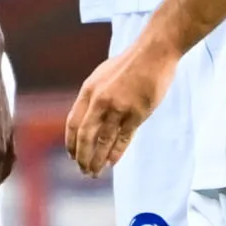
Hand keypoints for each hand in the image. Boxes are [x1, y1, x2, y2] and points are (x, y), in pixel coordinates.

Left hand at [65, 30, 175, 176]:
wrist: (153, 53)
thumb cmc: (129, 64)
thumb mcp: (102, 76)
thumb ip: (93, 96)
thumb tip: (87, 117)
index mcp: (89, 90)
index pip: (74, 123)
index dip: (71, 142)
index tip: (72, 156)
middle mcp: (100, 100)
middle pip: (86, 136)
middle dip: (82, 156)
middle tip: (83, 170)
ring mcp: (119, 107)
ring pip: (103, 141)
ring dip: (97, 159)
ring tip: (94, 172)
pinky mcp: (137, 113)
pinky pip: (123, 139)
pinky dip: (115, 153)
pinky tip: (111, 163)